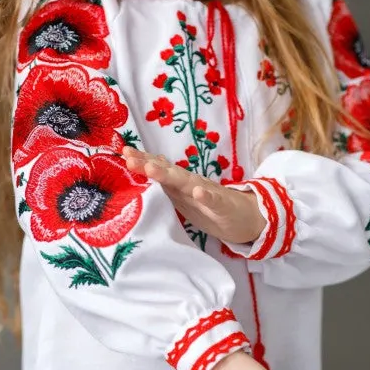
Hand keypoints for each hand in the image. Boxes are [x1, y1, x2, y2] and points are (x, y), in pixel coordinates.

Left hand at [123, 147, 265, 243]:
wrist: (246, 217)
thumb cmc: (211, 208)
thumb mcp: (185, 197)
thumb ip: (167, 184)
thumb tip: (146, 168)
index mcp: (181, 184)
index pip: (160, 170)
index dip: (142, 161)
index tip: (123, 152)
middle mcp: (192, 184)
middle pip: (168, 172)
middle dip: (149, 165)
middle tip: (129, 158)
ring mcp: (208, 193)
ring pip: (187, 183)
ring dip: (170, 175)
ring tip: (152, 169)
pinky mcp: (223, 206)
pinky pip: (214, 201)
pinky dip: (206, 196)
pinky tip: (199, 192)